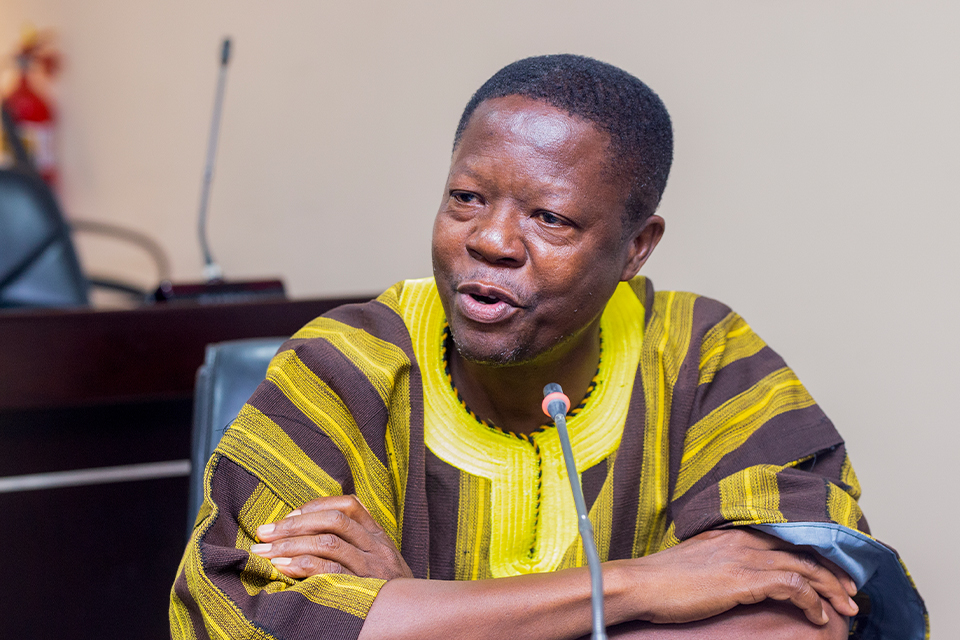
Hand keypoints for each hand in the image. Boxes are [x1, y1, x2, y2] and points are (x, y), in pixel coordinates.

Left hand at [250, 494, 412, 580]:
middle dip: (294, 524)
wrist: (415, 618)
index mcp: (379, 536)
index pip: (349, 505)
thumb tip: (308, 530)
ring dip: (291, 544)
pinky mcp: (363, 588)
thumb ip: (356, 544)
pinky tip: (282, 567)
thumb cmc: (387, 591)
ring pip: (328, 543)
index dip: (316, 506)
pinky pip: (329, 570)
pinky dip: (302, 565)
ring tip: (265, 551)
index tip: (289, 515)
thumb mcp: (379, 562)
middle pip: (333, 521)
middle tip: (264, 532)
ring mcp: (371, 568)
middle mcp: (377, 547)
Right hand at [621, 529, 858, 625]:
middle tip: (852, 594)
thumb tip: (735, 577)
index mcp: (732, 532)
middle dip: (834, 573)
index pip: (786, 537)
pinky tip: (818, 618)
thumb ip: (722, 561)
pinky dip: (812, 602)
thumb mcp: (697, 563)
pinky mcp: (743, 578)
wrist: (639, 585)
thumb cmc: (661, 581)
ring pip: (805, 566)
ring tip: (848, 610)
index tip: (833, 574)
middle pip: (803, 549)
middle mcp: (743, 538)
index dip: (815, 554)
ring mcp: (744, 556)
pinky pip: (793, 587)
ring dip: (832, 590)